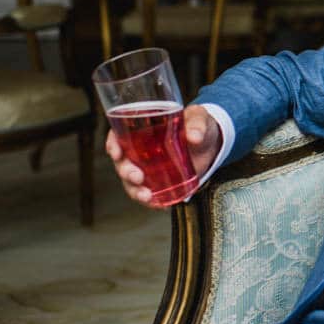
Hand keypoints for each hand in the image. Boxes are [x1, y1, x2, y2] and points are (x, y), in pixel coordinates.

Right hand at [106, 104, 220, 208]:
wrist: (210, 143)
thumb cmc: (198, 125)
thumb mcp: (199, 118)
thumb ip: (197, 124)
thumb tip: (195, 136)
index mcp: (142, 130)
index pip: (118, 135)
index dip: (113, 144)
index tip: (116, 152)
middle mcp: (139, 150)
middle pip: (122, 162)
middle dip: (126, 171)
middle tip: (137, 176)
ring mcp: (147, 168)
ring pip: (131, 181)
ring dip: (135, 190)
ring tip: (146, 195)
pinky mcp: (158, 182)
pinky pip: (148, 193)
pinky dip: (150, 201)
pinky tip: (158, 205)